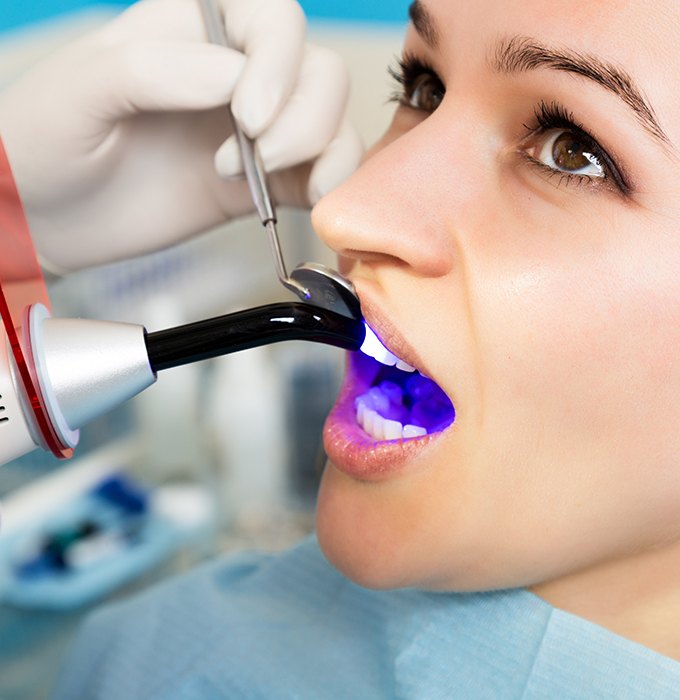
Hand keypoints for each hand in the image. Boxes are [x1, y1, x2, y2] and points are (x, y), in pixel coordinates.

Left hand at [0, 0, 362, 271]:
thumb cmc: (46, 144)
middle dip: (303, 117)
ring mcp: (255, 133)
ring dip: (321, 151)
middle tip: (256, 157)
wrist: (47, 220)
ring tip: (263, 181)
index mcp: (193, 30)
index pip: (272, 18)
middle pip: (319, 70)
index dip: (278, 64)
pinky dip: (333, 186)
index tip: (248, 118)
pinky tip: (310, 202)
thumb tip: (234, 78)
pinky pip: (323, 174)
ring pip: (332, 120)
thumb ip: (152, 70)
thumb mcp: (79, 92)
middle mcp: (236, 75)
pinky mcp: (266, 183)